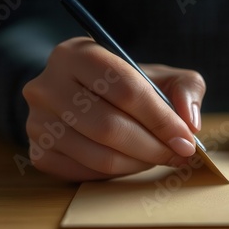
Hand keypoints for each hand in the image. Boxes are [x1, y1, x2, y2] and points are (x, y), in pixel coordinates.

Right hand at [23, 37, 205, 179]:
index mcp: (78, 54)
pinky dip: (116, 174)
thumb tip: (190, 123)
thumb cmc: (128, 86)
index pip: (126, 90)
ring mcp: (37, 120)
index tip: (186, 140)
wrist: (84, 96)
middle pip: (109, 127)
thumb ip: (186, 89)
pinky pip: (85, 173)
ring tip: (157, 158)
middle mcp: (48, 85)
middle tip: (177, 155)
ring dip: (138, 164)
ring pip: (98, 155)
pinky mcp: (39, 151)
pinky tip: (131, 163)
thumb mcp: (161, 75)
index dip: (162, 119)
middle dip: (152, 147)